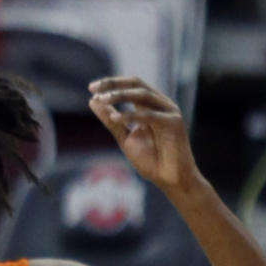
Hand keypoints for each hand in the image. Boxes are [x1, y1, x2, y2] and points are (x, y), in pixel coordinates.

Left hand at [89, 78, 202, 194]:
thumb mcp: (124, 137)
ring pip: (142, 94)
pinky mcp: (174, 123)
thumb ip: (111, 120)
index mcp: (150, 106)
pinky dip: (131, 115)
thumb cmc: (151, 160)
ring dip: (120, 95)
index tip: (91, 89)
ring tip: (102, 100)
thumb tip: (93, 101)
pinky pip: (149, 115)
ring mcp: (169, 112)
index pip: (130, 85)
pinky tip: (115, 117)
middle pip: (137, 83)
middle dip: (114, 84)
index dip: (111, 84)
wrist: (170, 181)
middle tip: (94, 88)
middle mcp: (161, 104)